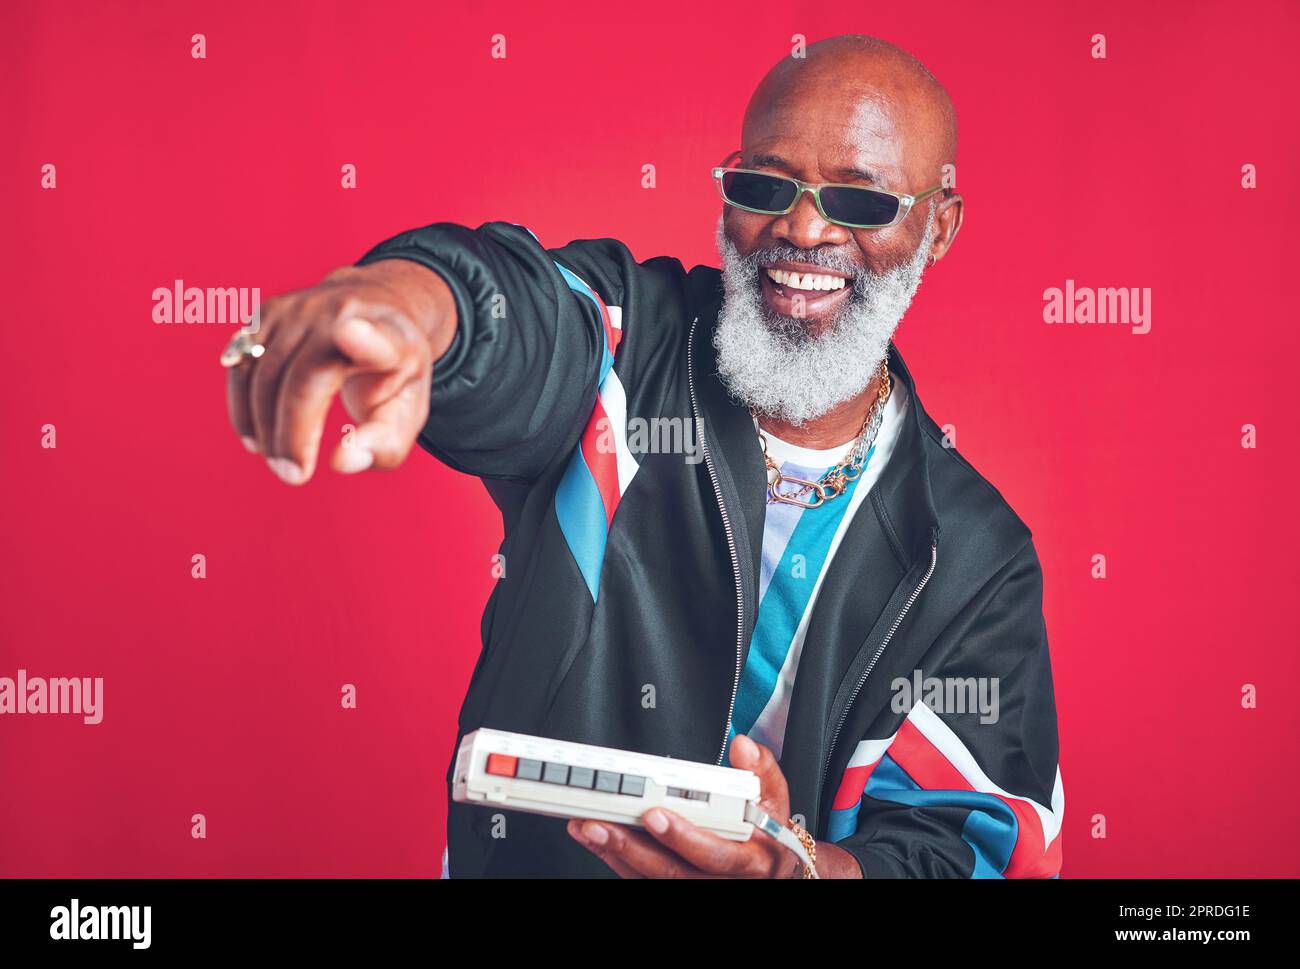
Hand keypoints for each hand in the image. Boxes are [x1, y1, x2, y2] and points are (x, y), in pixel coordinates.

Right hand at [225, 260, 456, 484]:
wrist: (374, 308)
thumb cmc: (392, 370)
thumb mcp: (408, 409)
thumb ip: (384, 444)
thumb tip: (341, 463)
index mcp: (390, 338)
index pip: (377, 337)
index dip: (363, 338)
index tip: (349, 333)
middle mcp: (342, 313)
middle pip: (301, 378)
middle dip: (290, 434)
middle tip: (293, 476)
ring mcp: (300, 308)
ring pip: (262, 373)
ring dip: (262, 426)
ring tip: (278, 461)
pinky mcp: (267, 313)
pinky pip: (241, 365)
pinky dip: (243, 407)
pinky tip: (257, 437)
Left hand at [566, 734, 802, 878]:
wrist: (773, 869)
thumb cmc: (769, 833)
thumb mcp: (775, 799)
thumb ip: (760, 769)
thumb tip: (743, 746)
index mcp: (750, 861)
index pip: (716, 854)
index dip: (683, 837)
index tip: (654, 814)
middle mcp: (720, 882)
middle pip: (672, 873)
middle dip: (630, 847)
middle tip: (598, 822)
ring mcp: (697, 887)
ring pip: (650, 880)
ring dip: (613, 854)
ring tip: (585, 827)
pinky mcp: (676, 886)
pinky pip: (641, 880)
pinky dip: (615, 860)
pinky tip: (596, 840)